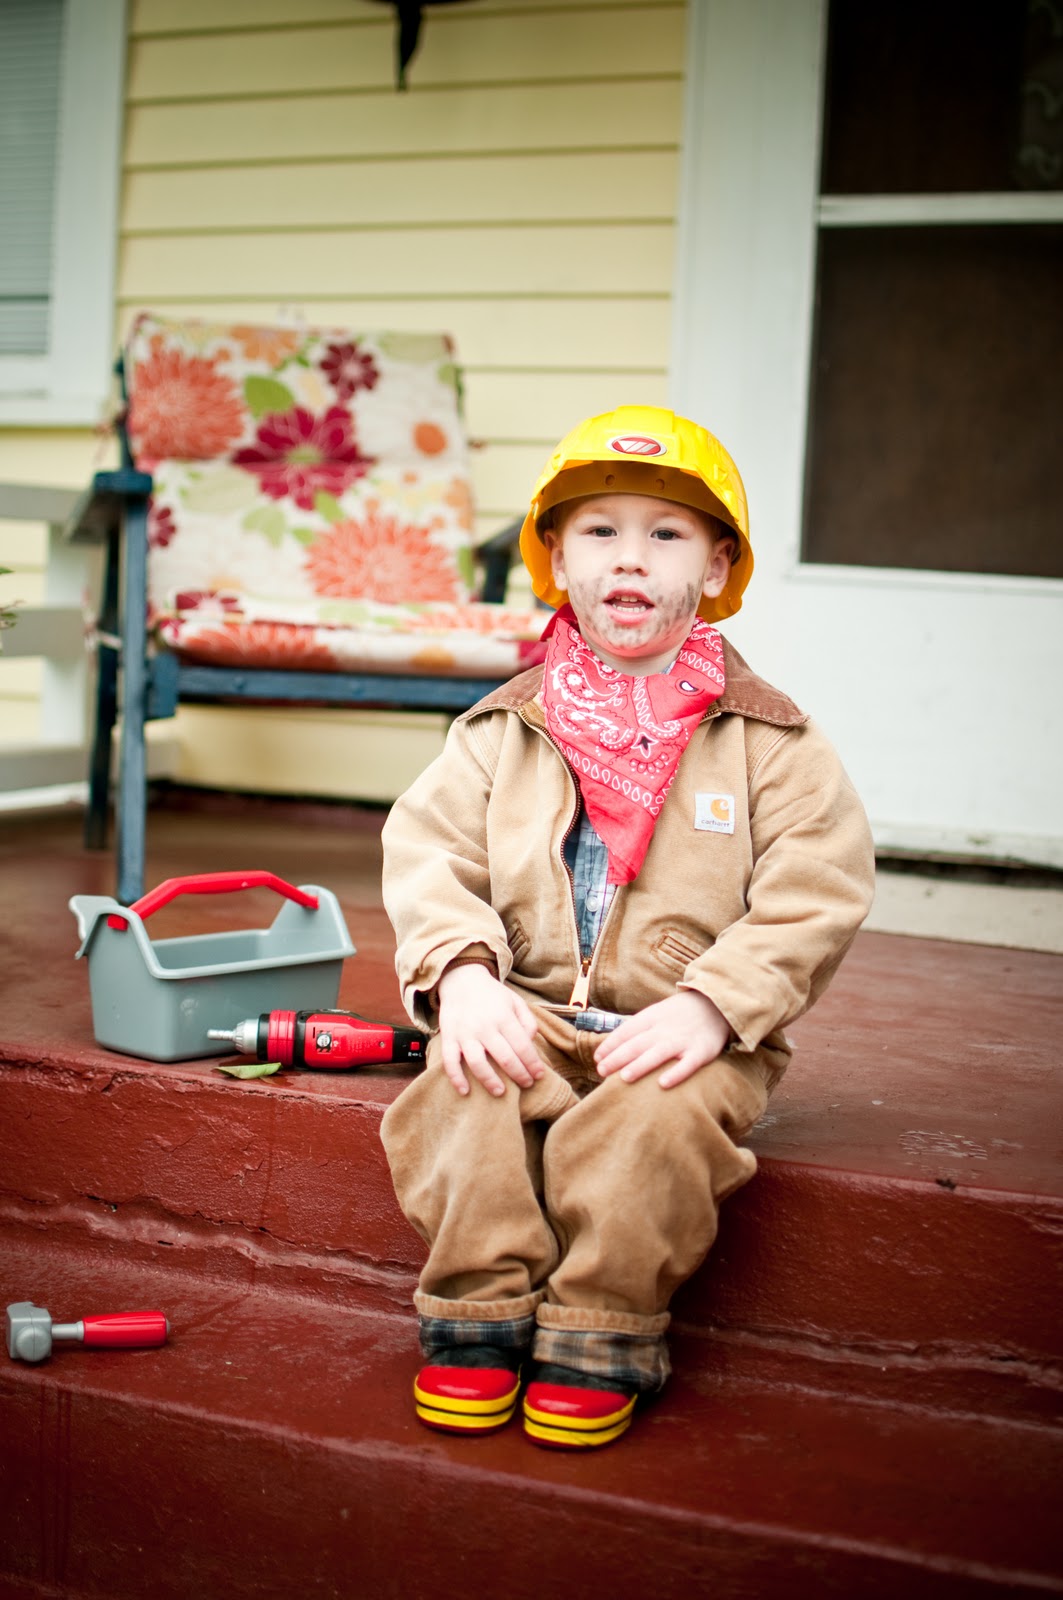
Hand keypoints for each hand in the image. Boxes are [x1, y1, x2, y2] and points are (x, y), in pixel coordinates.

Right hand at [436, 964, 543, 1096]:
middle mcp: (484, 1027)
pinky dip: (456, 1078)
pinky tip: (465, 1091)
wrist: (461, 980)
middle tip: (527, 1084)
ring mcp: (465, 1033)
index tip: (539, 1075)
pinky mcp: (449, 1038)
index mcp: (503, 1017)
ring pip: (478, 1063)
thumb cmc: (492, 995)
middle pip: (505, 1058)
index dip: (532, 1063)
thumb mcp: (515, 1001)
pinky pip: (450, 1061)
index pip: (522, 1046)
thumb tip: (531, 1044)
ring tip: (501, 1092)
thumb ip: (528, 1022)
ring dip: (490, 1081)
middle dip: (519, 1075)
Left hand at [594, 990, 730, 1089]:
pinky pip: (688, 1064)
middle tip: (601, 1071)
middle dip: (618, 1057)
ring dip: (641, 1065)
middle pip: (638, 1044)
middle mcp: (665, 1029)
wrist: (715, 1005)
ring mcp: (683, 1040)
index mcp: (652, 1018)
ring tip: (624, 1077)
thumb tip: (609, 1047)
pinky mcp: (701, 1051)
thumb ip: (636, 1029)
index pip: (627, 1031)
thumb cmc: (678, 1014)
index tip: (597, 1059)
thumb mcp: (655, 1014)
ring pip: (659, 1053)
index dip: (611, 1045)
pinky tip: (663, 1084)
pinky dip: (676, 1073)